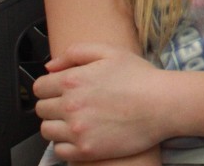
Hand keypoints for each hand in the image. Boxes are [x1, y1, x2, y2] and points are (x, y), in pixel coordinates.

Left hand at [33, 43, 165, 161]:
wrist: (163, 104)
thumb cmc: (140, 77)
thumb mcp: (110, 51)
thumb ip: (76, 52)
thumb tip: (50, 66)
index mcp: (73, 80)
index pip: (39, 87)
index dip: (49, 86)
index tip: (58, 89)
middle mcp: (71, 106)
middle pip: (41, 109)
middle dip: (52, 104)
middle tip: (70, 104)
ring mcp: (77, 130)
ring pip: (47, 130)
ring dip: (56, 124)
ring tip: (75, 120)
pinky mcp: (86, 150)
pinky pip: (59, 150)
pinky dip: (65, 144)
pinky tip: (80, 134)